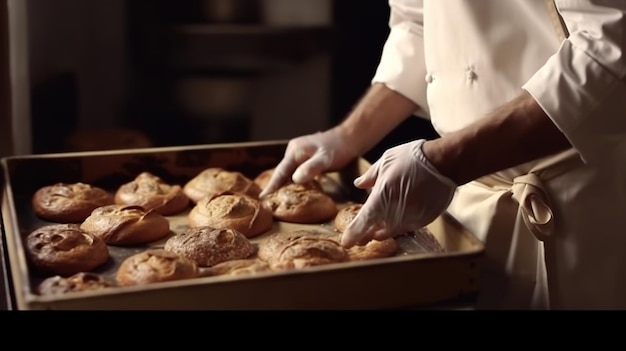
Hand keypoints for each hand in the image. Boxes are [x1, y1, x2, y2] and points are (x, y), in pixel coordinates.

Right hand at [259, 128, 358, 197]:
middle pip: (281, 171)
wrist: (348, 138)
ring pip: (288, 171)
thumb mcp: (325, 159)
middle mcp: (293, 151)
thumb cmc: (338, 149)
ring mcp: (299, 153)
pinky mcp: (305, 157)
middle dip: (274, 185)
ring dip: (282, 183)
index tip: (262, 198)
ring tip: (275, 197)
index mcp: (294, 152)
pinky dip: (292, 179)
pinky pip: (295, 170)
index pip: (280, 172)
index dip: (272, 185)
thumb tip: (295, 179)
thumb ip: (311, 168)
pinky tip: (291, 188)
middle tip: (266, 201)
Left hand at [341, 139, 456, 247]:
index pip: (362, 224)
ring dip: (383, 231)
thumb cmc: (412, 158)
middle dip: (367, 236)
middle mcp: (395, 214)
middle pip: (377, 233)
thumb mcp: (385, 161)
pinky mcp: (425, 220)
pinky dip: (399, 225)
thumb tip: (358, 184)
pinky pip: (407, 227)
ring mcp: (411, 219)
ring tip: (377, 231)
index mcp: (381, 199)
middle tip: (360, 239)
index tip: (346, 242)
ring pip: (392, 232)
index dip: (352, 235)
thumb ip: (371, 176)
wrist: (444, 162)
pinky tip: (397, 220)